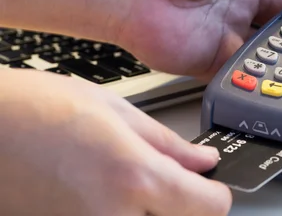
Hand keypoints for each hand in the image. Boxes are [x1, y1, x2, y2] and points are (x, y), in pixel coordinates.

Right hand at [0, 68, 230, 215]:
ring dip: (146, 210)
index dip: (215, 193)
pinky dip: (117, 213)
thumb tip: (203, 161)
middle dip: (182, 206)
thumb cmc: (33, 109)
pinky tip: (100, 193)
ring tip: (123, 181)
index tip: (210, 184)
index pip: (209, 207)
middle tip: (169, 181)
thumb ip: (166, 143)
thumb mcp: (114, 111)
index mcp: (134, 177)